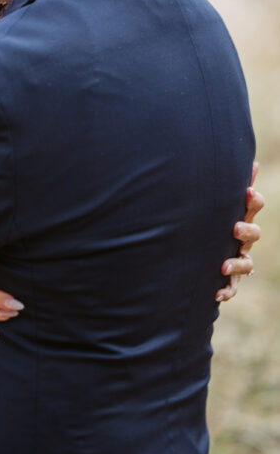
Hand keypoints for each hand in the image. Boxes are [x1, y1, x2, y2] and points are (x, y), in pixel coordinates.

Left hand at [216, 161, 263, 301]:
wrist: (198, 257)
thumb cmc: (210, 224)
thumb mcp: (216, 204)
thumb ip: (228, 183)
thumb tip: (248, 159)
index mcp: (240, 217)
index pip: (253, 206)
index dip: (253, 200)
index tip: (247, 193)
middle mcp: (242, 239)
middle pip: (254, 234)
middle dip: (247, 231)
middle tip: (234, 228)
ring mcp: (237, 259)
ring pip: (246, 263)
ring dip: (237, 264)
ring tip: (223, 267)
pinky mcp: (228, 280)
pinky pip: (232, 288)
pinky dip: (227, 291)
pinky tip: (217, 294)